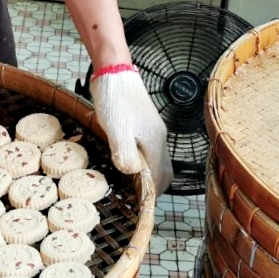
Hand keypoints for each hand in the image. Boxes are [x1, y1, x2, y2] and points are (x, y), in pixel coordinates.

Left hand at [91, 65, 172, 197]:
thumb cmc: (115, 101)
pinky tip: (128, 161)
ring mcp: (153, 130)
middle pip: (163, 170)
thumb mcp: (117, 131)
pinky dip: (143, 161)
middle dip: (154, 186)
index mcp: (155, 143)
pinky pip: (149, 149)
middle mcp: (159, 138)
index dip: (153, 194)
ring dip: (149, 174)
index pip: (160, 177)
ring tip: (132, 184)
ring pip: (157, 160)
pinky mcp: (144, 124)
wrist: (115, 72)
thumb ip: (125, 154)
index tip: (142, 205)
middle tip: (138, 197)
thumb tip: (132, 173)